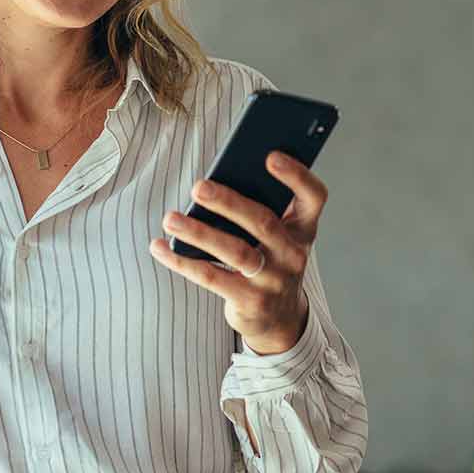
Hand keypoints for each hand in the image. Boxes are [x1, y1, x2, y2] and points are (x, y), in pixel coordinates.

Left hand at [148, 150, 326, 353]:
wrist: (279, 317)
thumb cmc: (269, 260)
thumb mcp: (277, 236)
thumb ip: (259, 208)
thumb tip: (211, 186)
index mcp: (302, 227)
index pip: (313, 196)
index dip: (296, 175)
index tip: (270, 155)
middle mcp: (293, 253)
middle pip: (263, 222)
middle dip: (229, 202)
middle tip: (198, 187)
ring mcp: (273, 279)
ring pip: (235, 251)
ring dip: (199, 233)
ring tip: (171, 218)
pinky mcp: (250, 301)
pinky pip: (211, 277)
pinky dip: (182, 261)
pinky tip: (160, 247)